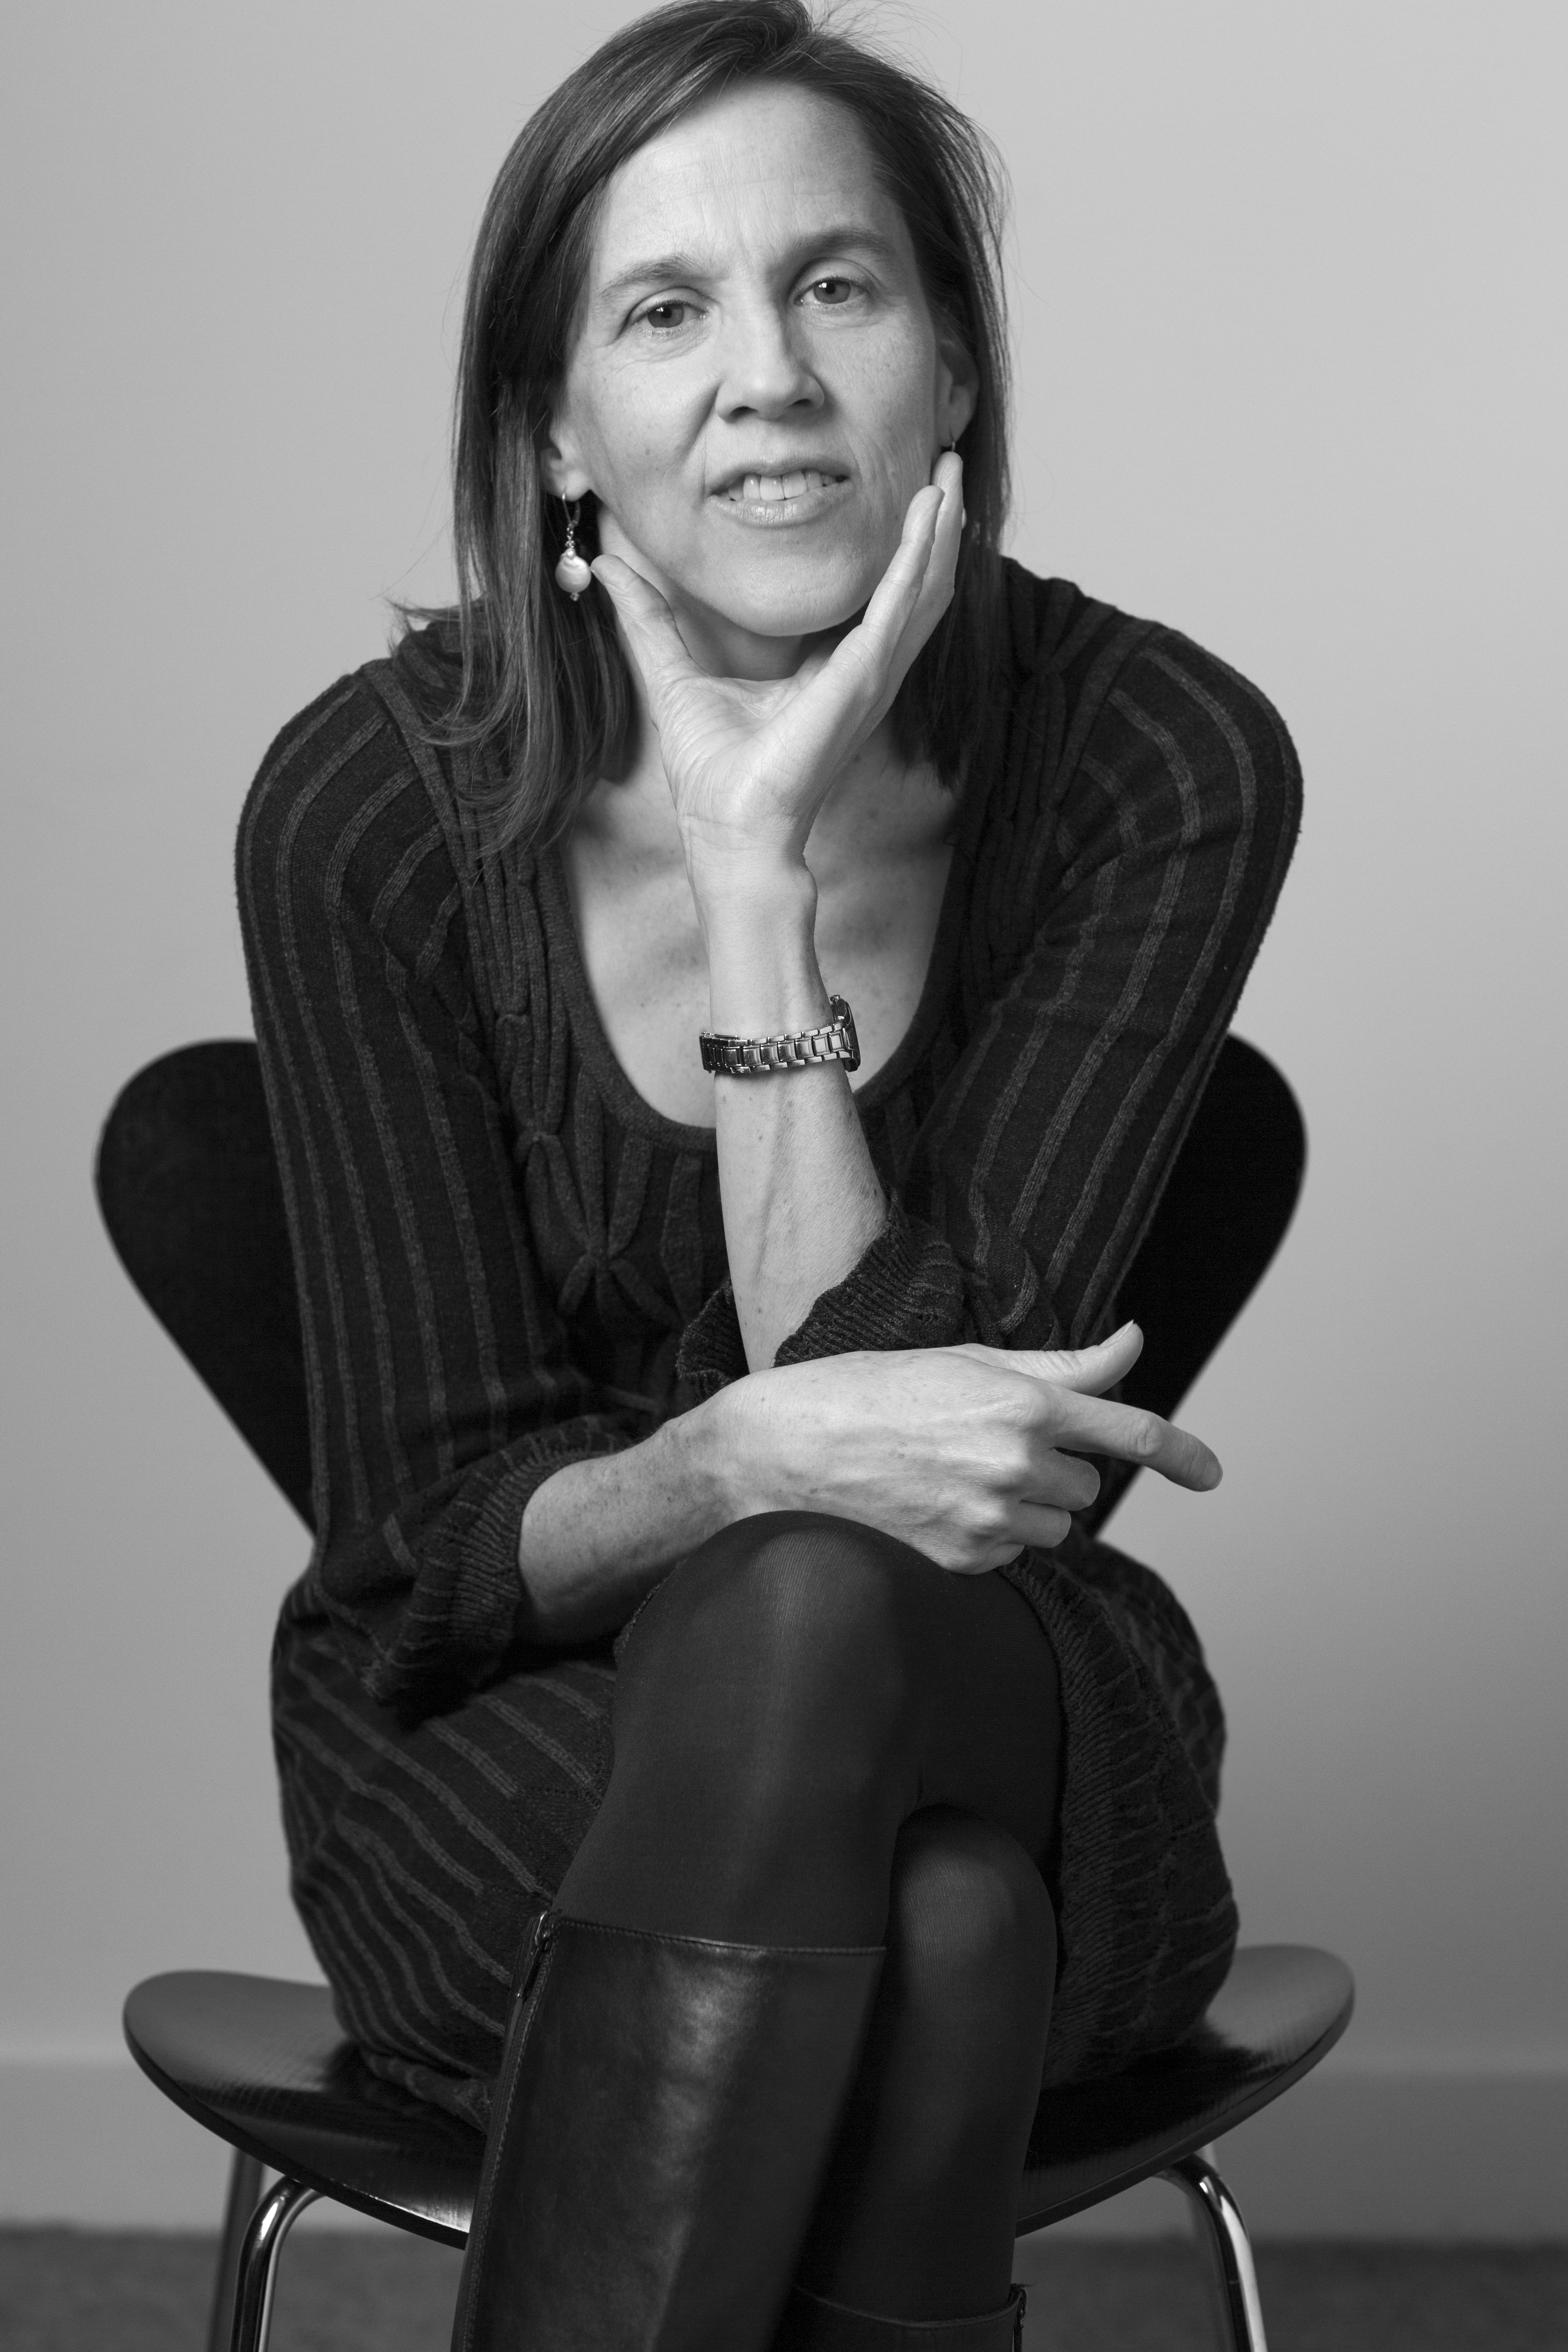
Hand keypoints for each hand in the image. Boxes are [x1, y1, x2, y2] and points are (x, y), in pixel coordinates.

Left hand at [589, 453, 964, 888]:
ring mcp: (869, 678)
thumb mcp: (671, 673)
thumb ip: (649, 618)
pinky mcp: (862, 681)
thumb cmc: (714, 774)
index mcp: (829, 670)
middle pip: (914, 586)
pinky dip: (918, 563)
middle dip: (933, 525)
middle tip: (945, 463)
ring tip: (950, 478)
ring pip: (922, 592)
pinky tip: (931, 520)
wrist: (728, 827)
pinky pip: (900, 610)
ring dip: (939, 533)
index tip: (902, 494)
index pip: (875, 597)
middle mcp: (862, 671)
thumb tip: (610, 567)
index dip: (894, 547)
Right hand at [715, 1322, 1221, 1573]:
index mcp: (1021, 1404)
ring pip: (1054, 1524)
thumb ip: (1062, 1366)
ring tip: (954, 1476)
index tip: (1212, 1473)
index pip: (1130, 1432)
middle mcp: (1015, 1464)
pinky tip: (935, 1506)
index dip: (1181, 1453)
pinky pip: (1012, 1554)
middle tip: (987, 1445)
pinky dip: (990, 1536)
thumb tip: (1135, 1341)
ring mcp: (990, 1520)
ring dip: (1025, 1505)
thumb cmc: (870, 1391)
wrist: (782, 1451)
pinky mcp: (963, 1562)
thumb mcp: (966, 1362)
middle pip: (1087, 1483)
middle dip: (1056, 1467)